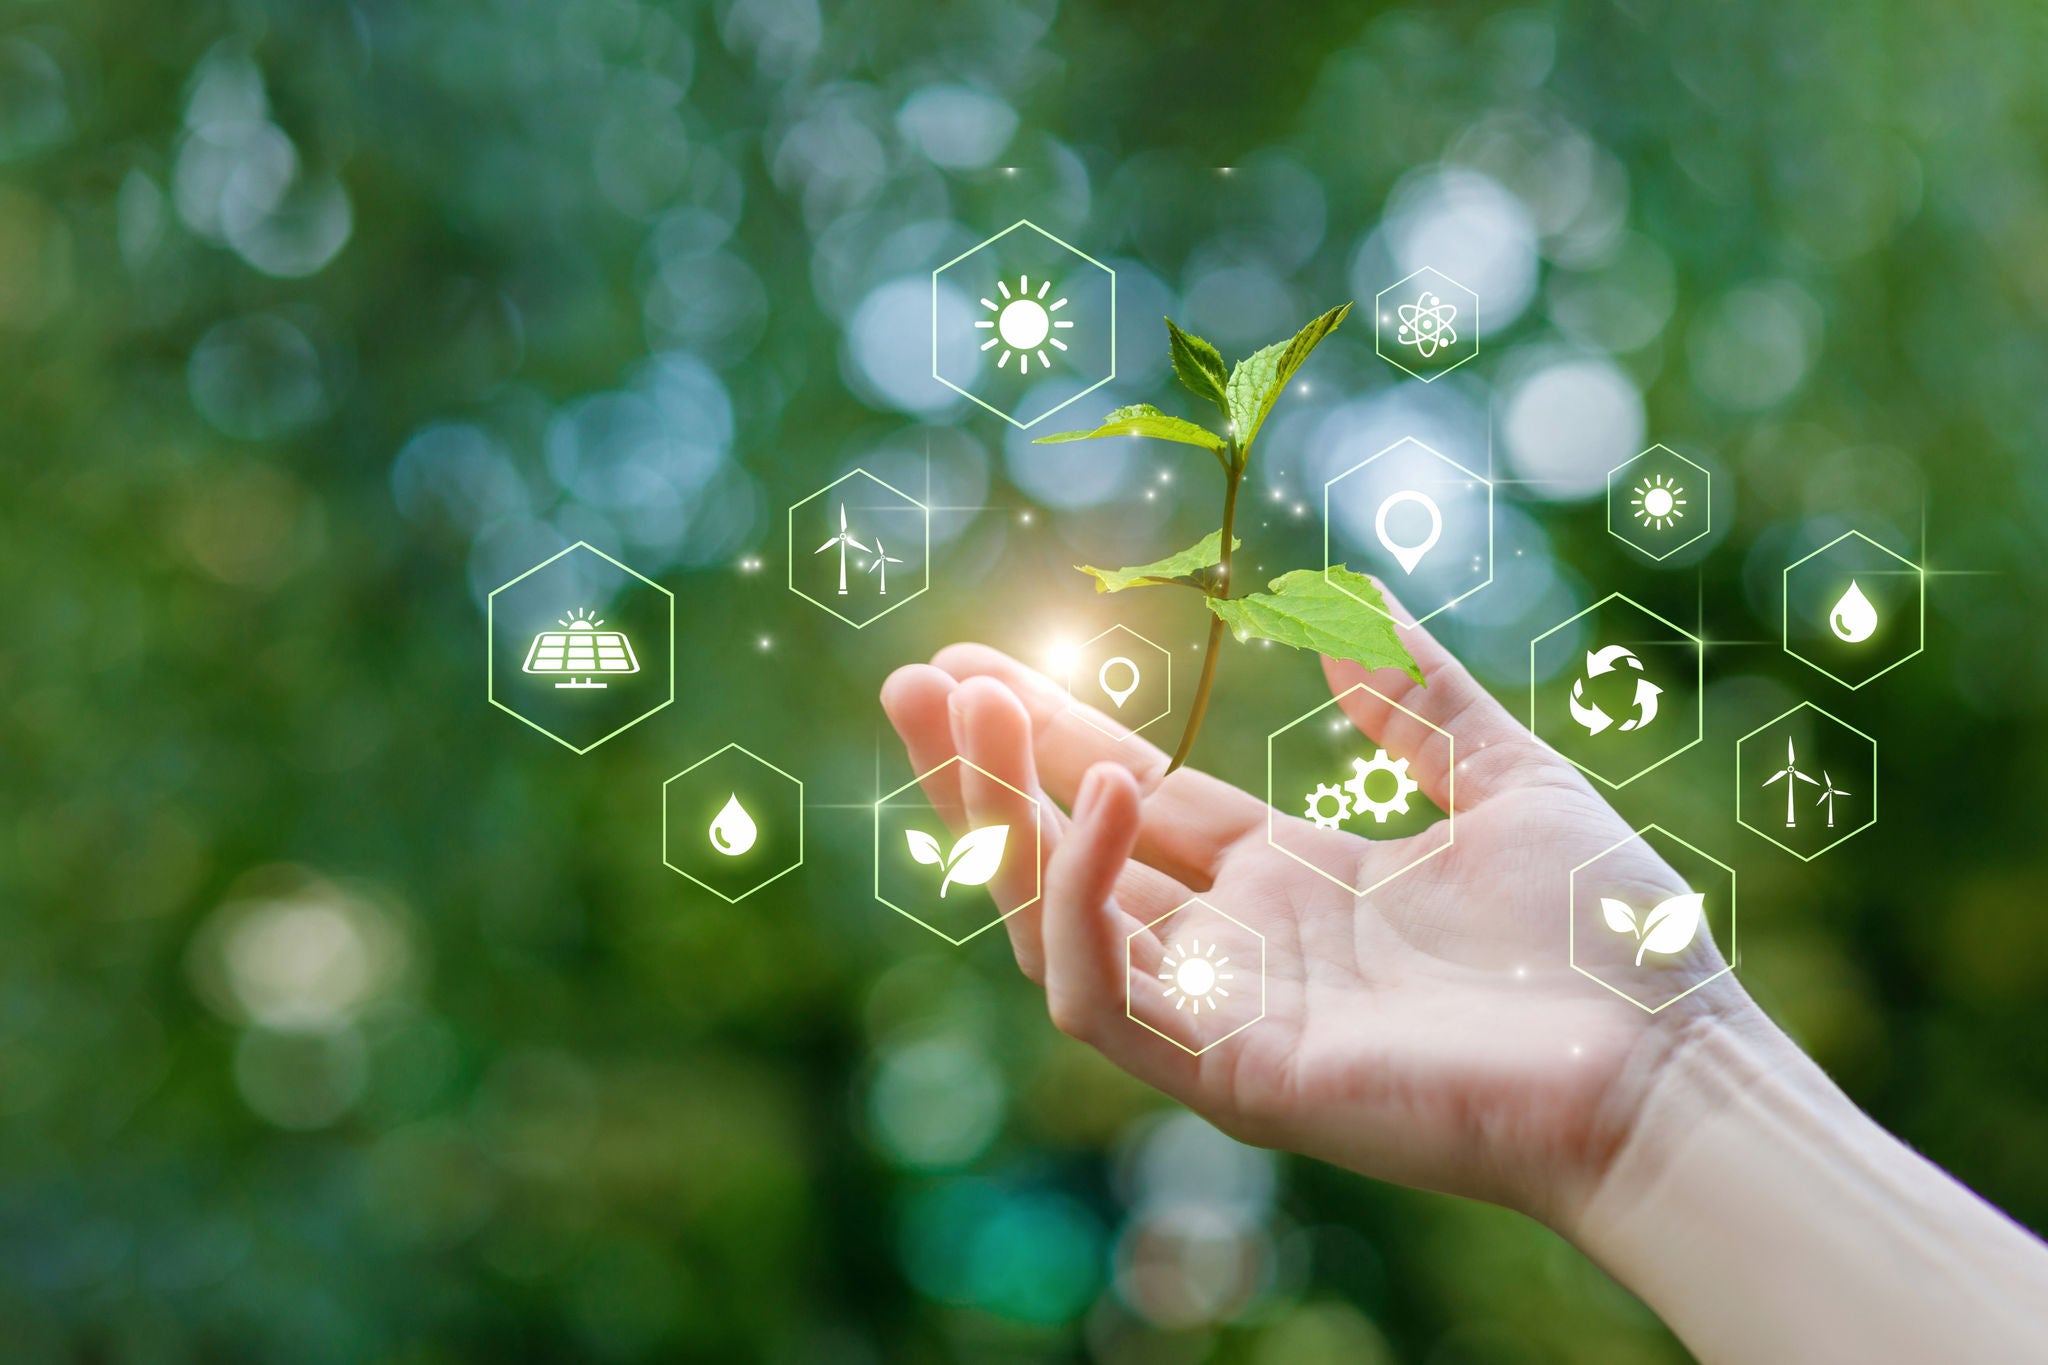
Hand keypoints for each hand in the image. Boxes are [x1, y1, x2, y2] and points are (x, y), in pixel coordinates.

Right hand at [879, 609, 1760, 1229]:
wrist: (1670, 1062)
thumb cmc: (1606, 938)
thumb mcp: (1509, 777)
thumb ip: (1420, 698)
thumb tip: (1353, 604)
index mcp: (1290, 879)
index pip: (1136, 798)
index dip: (1055, 735)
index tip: (979, 660)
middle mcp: (1240, 945)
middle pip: (1070, 853)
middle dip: (985, 772)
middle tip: (917, 679)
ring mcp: (1229, 1013)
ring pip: (1059, 925)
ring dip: (1001, 823)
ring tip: (970, 711)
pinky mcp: (1237, 1073)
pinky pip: (1111, 997)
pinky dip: (1083, 902)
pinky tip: (1107, 797)